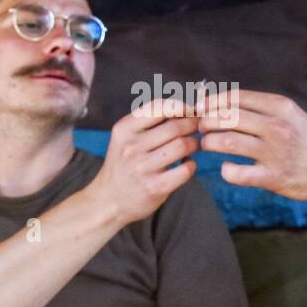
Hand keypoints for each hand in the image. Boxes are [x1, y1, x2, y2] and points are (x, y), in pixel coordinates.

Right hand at [87, 100, 198, 225]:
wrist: (108, 200)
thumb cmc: (123, 164)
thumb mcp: (125, 138)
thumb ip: (148, 122)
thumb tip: (184, 108)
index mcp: (124, 129)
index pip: (158, 107)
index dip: (180, 106)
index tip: (190, 110)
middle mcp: (131, 147)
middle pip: (175, 126)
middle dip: (192, 124)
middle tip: (199, 127)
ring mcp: (143, 168)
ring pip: (182, 145)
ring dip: (194, 144)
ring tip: (194, 145)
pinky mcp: (155, 187)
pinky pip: (185, 170)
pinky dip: (191, 165)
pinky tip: (187, 164)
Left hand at [197, 90, 306, 201]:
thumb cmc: (305, 138)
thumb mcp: (289, 113)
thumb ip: (259, 106)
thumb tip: (220, 102)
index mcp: (279, 106)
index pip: (235, 98)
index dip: (211, 102)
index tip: (199, 108)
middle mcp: (276, 127)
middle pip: (226, 118)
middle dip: (206, 122)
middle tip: (201, 127)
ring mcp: (275, 152)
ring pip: (227, 142)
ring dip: (209, 143)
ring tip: (208, 144)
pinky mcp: (273, 177)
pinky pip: (237, 173)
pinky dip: (226, 170)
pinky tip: (227, 168)